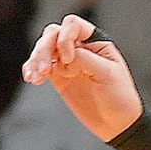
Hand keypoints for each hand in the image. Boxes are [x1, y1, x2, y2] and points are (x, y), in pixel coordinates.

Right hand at [22, 14, 142, 141]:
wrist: (117, 124)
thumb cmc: (120, 97)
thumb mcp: (108, 74)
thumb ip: (85, 59)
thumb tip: (62, 59)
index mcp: (95, 42)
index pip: (73, 25)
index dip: (65, 37)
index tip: (68, 60)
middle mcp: (79, 47)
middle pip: (52, 34)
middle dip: (44, 49)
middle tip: (45, 70)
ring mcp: (67, 62)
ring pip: (43, 48)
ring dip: (36, 60)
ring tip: (36, 78)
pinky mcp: (58, 77)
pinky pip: (38, 66)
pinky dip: (31, 69)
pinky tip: (31, 78)